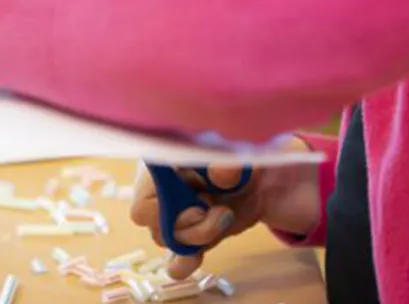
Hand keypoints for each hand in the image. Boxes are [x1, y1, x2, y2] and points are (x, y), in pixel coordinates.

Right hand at [129, 143, 321, 280]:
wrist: (266, 173)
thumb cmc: (242, 150)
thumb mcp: (236, 148)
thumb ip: (228, 158)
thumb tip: (223, 176)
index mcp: (164, 160)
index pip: (142, 195)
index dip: (163, 205)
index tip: (196, 199)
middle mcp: (163, 188)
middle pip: (154, 222)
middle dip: (189, 222)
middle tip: (217, 209)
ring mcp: (176, 213)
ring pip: (169, 239)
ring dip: (199, 235)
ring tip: (225, 215)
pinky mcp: (191, 234)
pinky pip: (176, 257)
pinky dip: (185, 261)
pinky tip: (195, 259)